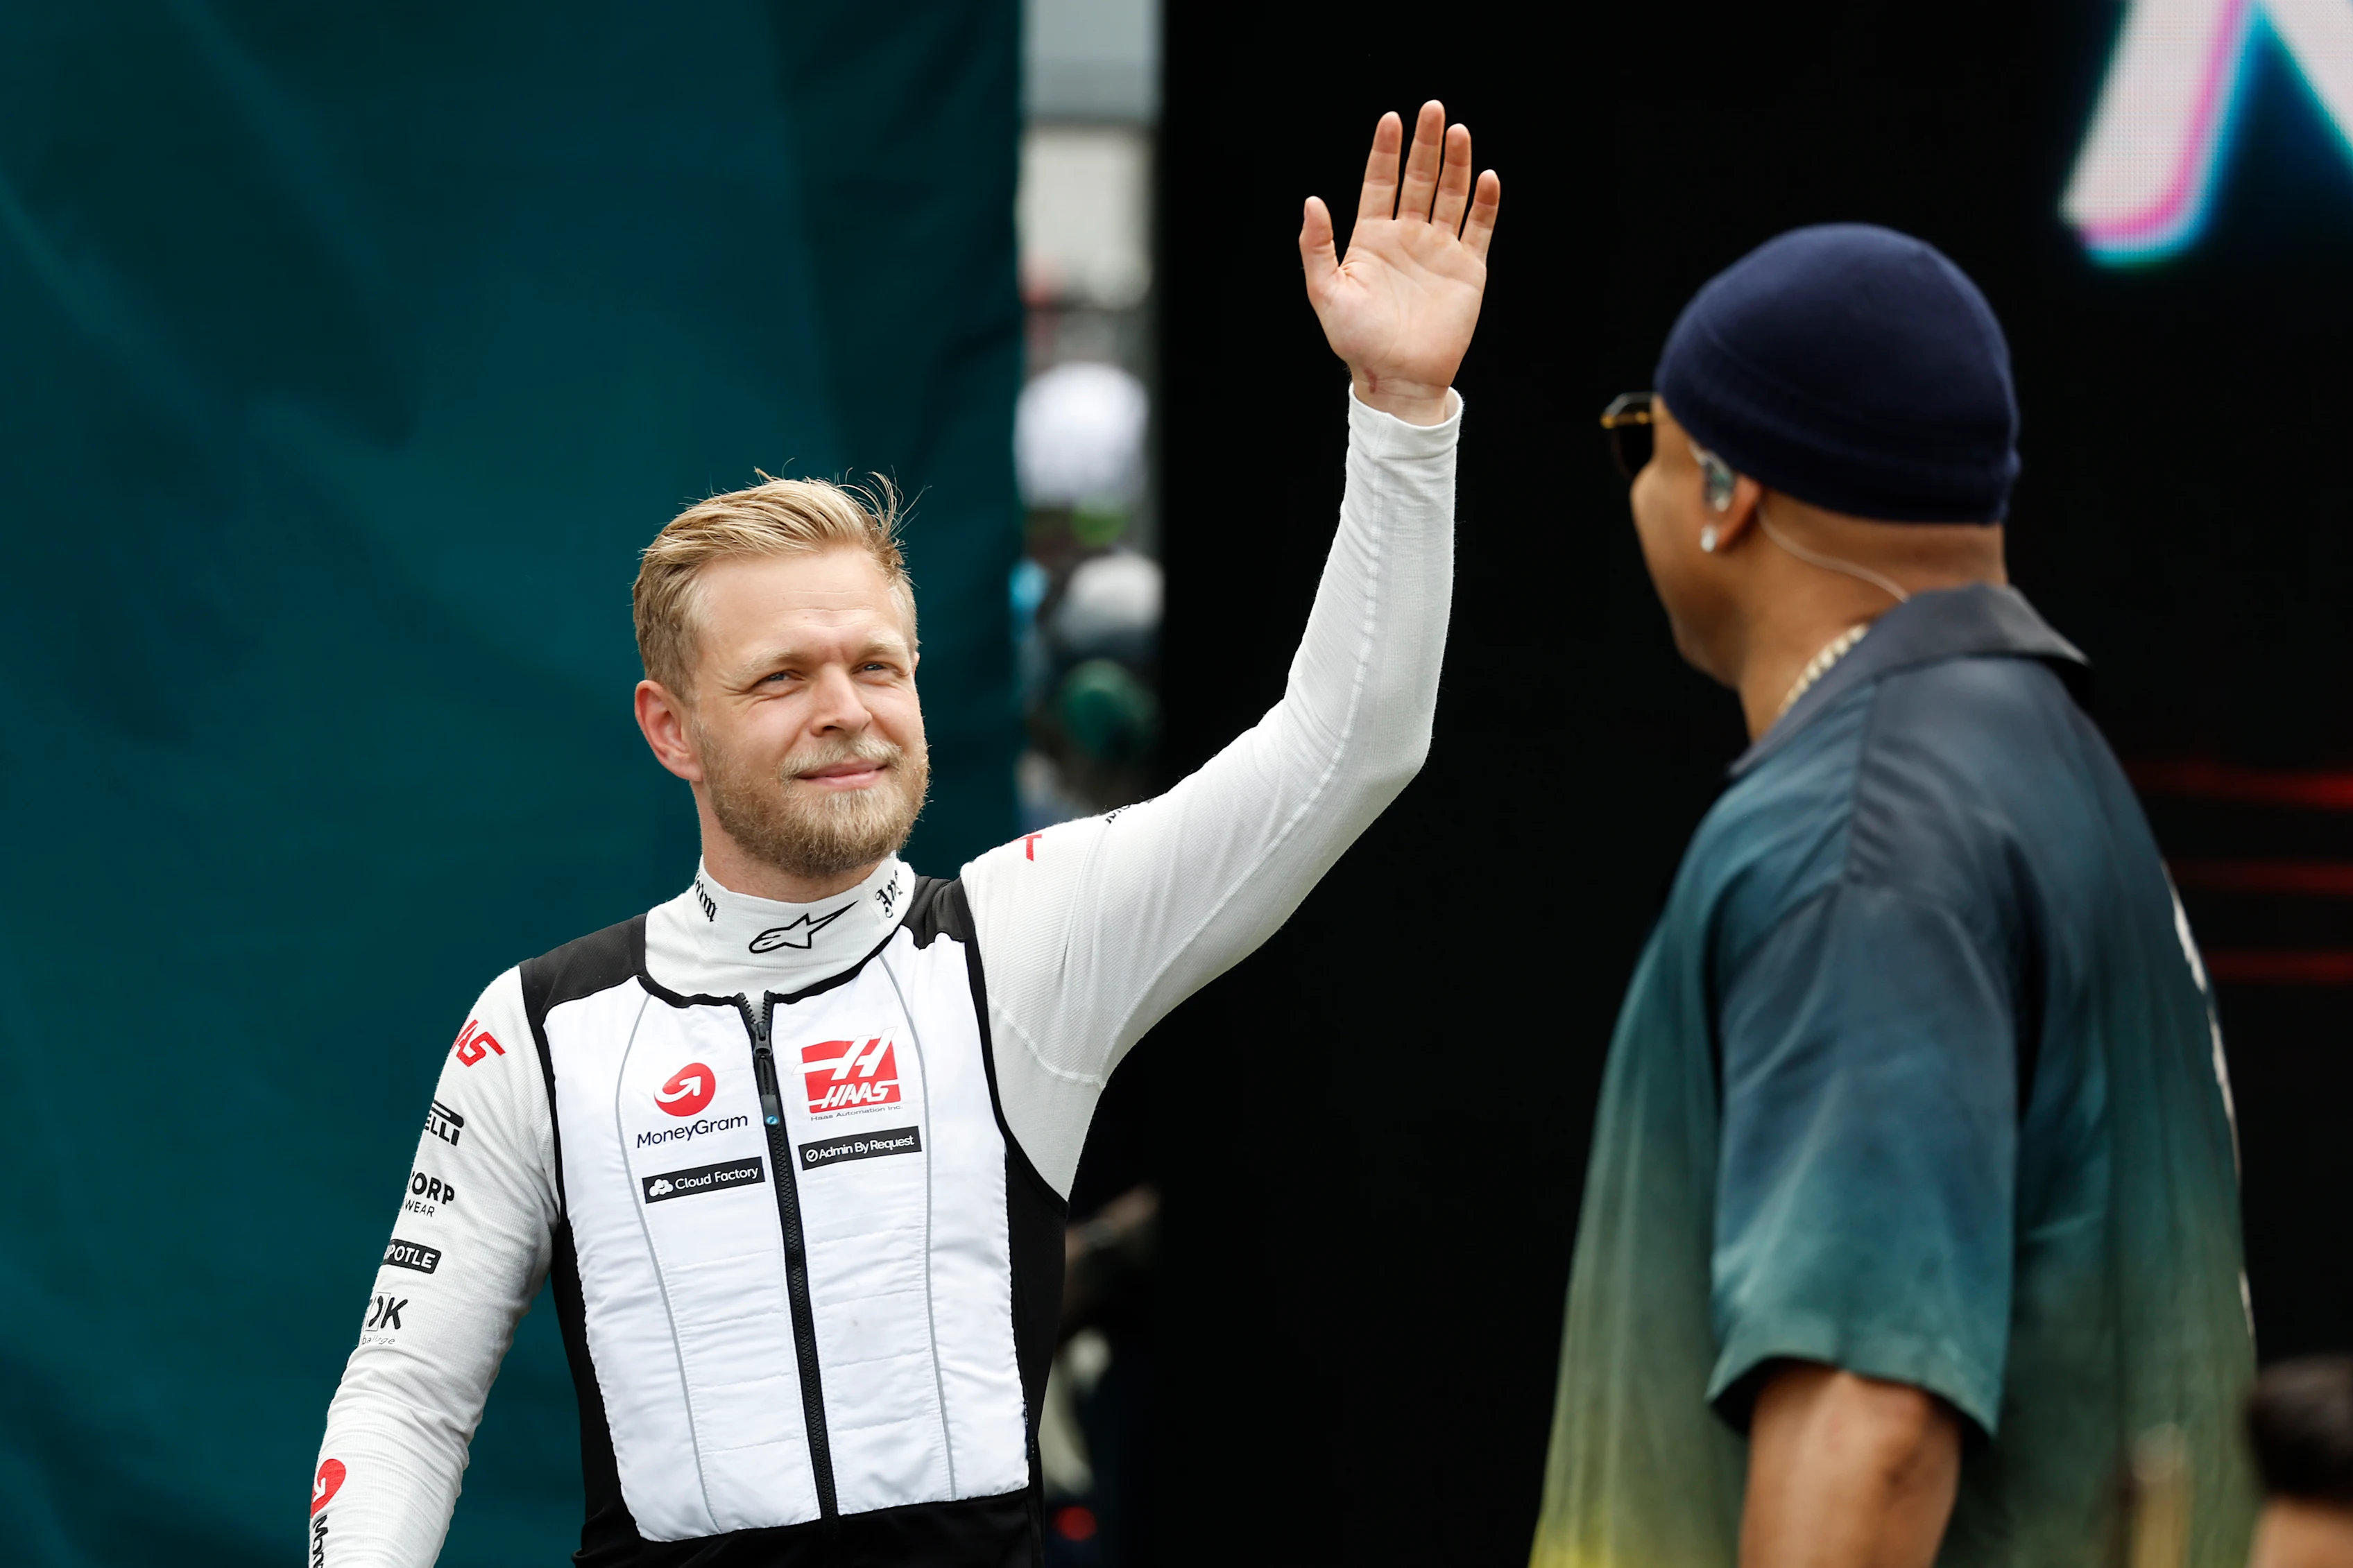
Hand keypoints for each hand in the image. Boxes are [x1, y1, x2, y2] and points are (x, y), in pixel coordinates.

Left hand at [1300, 102, 1499, 425]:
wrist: (1397, 379)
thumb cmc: (1357, 342)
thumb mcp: (1326, 292)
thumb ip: (1316, 247)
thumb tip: (1311, 201)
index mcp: (1372, 238)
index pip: (1381, 182)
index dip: (1386, 151)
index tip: (1392, 119)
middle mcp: (1407, 237)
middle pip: (1419, 179)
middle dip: (1426, 145)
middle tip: (1433, 109)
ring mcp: (1439, 250)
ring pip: (1450, 195)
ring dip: (1455, 164)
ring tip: (1458, 131)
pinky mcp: (1467, 269)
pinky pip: (1479, 228)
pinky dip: (1484, 204)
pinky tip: (1485, 177)